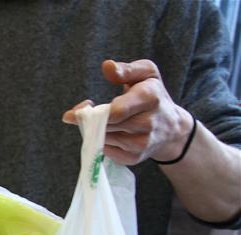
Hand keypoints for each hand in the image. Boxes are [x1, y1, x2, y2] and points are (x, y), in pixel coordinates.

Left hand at [62, 59, 192, 164]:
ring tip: (105, 121)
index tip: (72, 114)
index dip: (92, 113)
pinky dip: (103, 142)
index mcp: (150, 97)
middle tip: (87, 114)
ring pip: (103, 138)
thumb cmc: (153, 95)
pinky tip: (112, 133)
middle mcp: (148, 123)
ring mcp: (142, 144)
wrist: (172, 127)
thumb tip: (107, 66)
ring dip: (97, 131)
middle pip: (106, 125)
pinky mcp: (134, 158)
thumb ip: (126, 69)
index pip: (117, 111)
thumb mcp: (147, 74)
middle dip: (92, 120)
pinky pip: (106, 151)